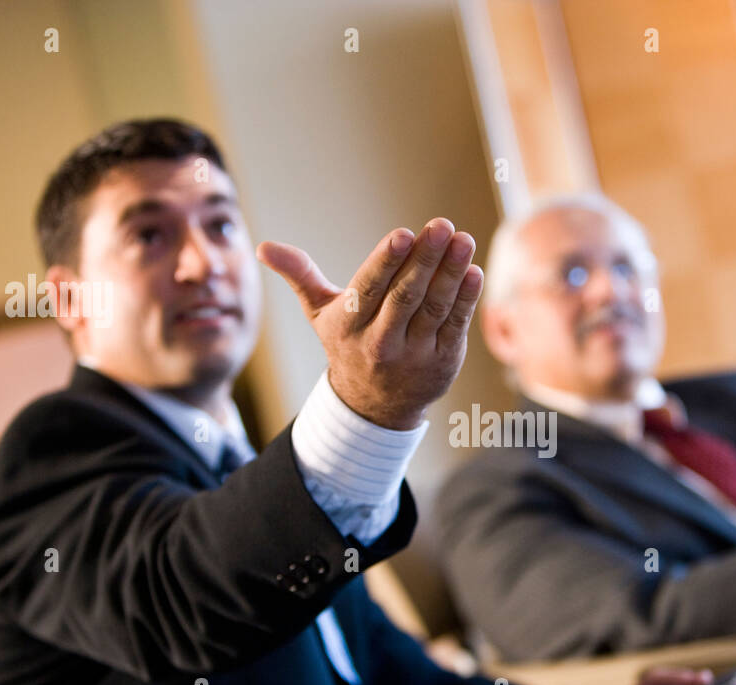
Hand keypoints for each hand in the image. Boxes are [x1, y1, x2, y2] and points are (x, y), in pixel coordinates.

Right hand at [257, 218, 482, 429]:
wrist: (374, 406)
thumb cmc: (347, 344)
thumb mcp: (319, 313)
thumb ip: (299, 276)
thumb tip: (263, 247)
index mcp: (348, 326)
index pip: (369, 290)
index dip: (386, 262)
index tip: (403, 234)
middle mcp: (380, 342)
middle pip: (405, 296)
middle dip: (425, 260)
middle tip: (441, 226)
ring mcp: (414, 354)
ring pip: (434, 308)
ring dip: (451, 272)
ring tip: (463, 239)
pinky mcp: (442, 360)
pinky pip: (455, 325)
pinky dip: (466, 299)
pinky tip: (473, 271)